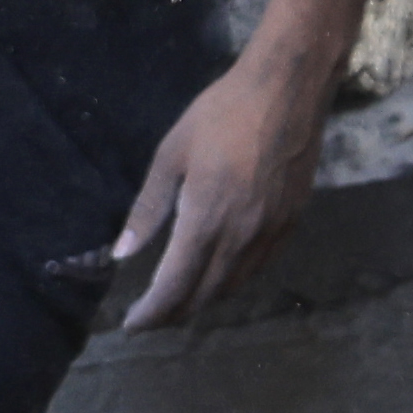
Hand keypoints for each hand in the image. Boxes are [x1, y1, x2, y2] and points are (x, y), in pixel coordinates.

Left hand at [103, 49, 328, 332]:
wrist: (289, 88)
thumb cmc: (221, 113)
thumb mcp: (171, 155)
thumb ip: (147, 210)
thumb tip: (121, 254)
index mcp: (206, 219)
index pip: (174, 288)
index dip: (151, 314)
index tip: (132, 323)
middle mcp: (241, 236)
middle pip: (204, 296)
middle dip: (174, 314)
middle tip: (151, 316)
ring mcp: (271, 232)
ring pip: (233, 287)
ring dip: (204, 301)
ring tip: (180, 300)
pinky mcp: (292, 222)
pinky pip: (259, 268)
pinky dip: (233, 281)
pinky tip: (219, 274)